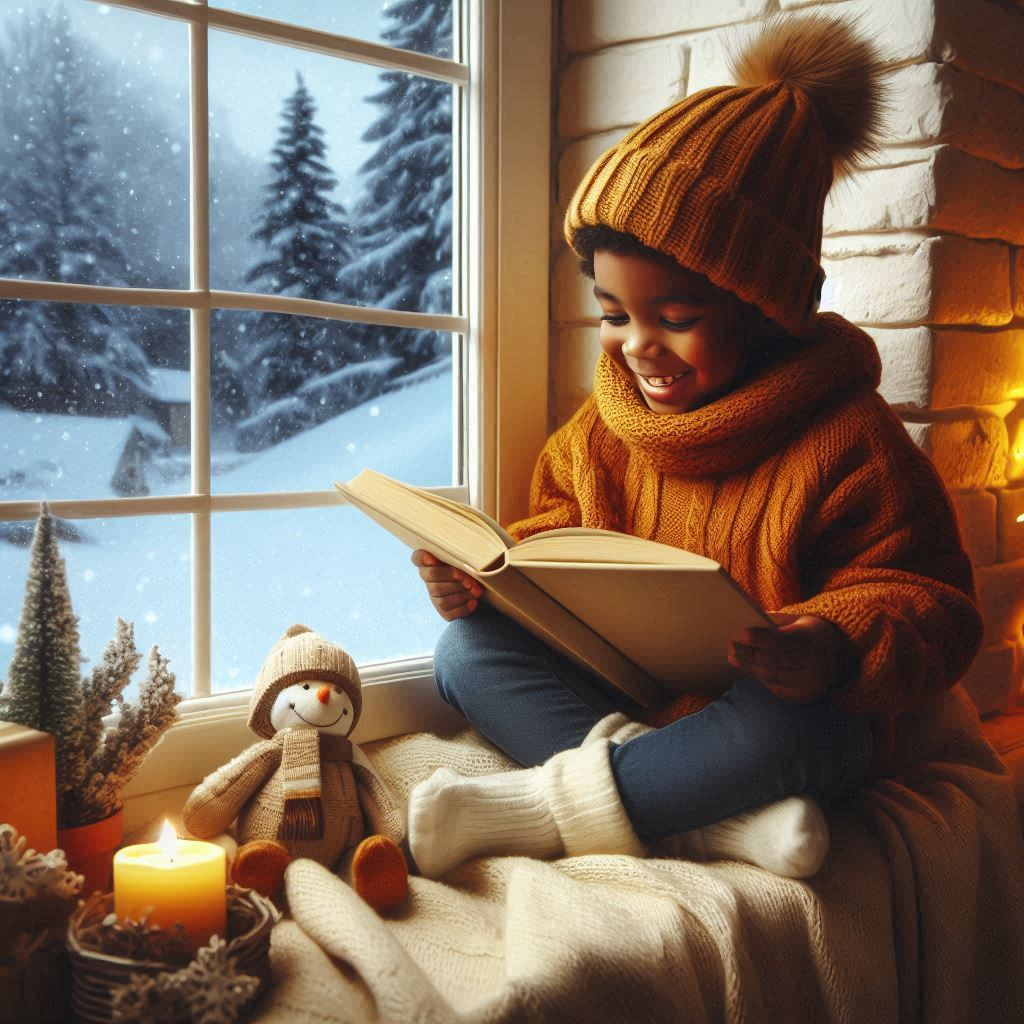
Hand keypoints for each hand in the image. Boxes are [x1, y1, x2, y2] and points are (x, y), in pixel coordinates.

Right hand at [411, 549, 483, 621]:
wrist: (477, 586)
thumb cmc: (468, 567)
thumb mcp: (463, 557)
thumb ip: (459, 554)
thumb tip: (463, 555)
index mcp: (431, 562)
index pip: (418, 558)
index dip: (423, 558)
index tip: (433, 559)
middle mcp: (429, 580)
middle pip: (433, 577)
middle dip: (453, 577)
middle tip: (470, 579)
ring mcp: (435, 596)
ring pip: (442, 599)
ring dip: (462, 595)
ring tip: (477, 591)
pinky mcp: (444, 611)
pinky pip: (450, 613)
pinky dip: (464, 608)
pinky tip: (474, 602)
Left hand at [726, 613, 847, 702]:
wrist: (839, 656)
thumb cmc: (808, 633)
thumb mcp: (798, 620)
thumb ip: (775, 621)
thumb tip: (745, 621)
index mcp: (814, 637)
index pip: (782, 640)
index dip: (761, 638)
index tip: (741, 634)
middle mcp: (816, 662)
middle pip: (774, 660)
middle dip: (749, 653)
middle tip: (730, 646)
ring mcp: (812, 682)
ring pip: (772, 675)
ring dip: (749, 666)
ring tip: (733, 656)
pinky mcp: (805, 695)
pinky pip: (776, 687)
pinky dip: (759, 676)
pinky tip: (747, 666)